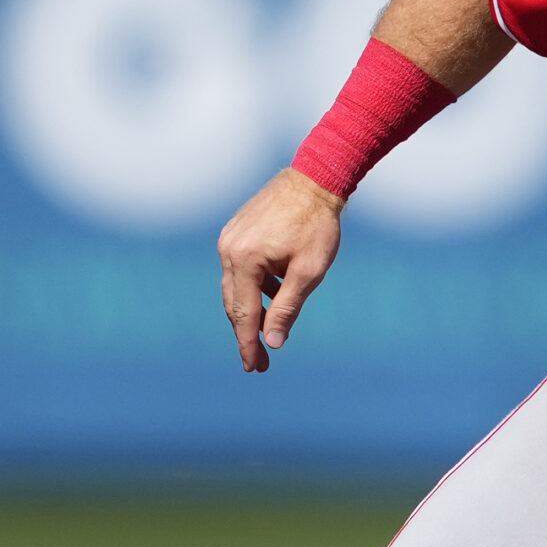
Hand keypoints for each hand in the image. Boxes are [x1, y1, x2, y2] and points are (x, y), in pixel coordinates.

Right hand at [216, 169, 345, 371]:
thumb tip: (274, 342)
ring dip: (252, 311)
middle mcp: (228, 249)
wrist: (314, 179)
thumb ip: (288, 308)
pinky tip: (274, 296)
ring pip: (236, 287)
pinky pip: (240, 269)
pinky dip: (255, 288)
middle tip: (258, 362)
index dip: (248, 343)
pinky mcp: (236, 232)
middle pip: (234, 303)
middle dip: (247, 333)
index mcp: (244, 259)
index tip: (254, 367)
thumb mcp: (309, 272)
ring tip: (269, 333)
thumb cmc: (317, 225)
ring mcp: (229, 239)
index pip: (244, 313)